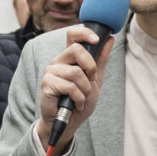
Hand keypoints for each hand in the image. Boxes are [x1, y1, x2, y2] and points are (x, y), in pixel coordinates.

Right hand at [34, 29, 117, 151]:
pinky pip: (70, 86)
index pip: (73, 35)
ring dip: (85, 89)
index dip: (84, 33)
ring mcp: (51, 72)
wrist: (69, 122)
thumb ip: (100, 59)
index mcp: (69, 58)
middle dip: (90, 68)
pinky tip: (76, 103)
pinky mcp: (47, 84)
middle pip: (77, 50)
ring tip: (81, 98)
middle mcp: (58, 62)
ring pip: (76, 72)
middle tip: (90, 81)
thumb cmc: (79, 101)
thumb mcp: (95, 79)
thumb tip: (109, 39)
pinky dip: (78, 98)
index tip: (97, 40)